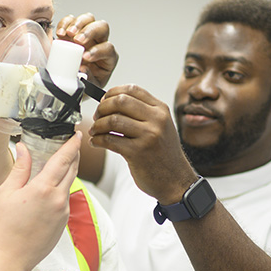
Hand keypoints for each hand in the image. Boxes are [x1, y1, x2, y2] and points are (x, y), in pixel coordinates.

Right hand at [0, 132, 81, 270]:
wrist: (11, 256)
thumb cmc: (5, 226)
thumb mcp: (7, 192)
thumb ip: (20, 168)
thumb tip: (25, 148)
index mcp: (44, 188)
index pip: (64, 159)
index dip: (72, 145)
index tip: (77, 135)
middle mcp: (58, 199)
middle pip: (72, 170)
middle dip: (74, 155)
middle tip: (72, 144)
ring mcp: (64, 212)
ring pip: (69, 185)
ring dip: (68, 172)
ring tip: (59, 164)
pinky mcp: (64, 222)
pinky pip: (65, 200)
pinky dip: (61, 190)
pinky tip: (50, 189)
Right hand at [56, 13, 117, 89]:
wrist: (67, 84)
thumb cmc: (83, 85)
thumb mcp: (88, 88)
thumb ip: (88, 80)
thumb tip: (83, 70)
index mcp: (108, 58)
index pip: (108, 49)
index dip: (98, 51)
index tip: (85, 57)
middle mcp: (99, 43)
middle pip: (102, 27)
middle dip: (89, 32)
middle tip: (78, 41)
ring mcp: (86, 35)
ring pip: (88, 19)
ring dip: (78, 24)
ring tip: (68, 34)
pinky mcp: (73, 31)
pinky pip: (71, 20)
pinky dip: (65, 23)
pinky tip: (60, 33)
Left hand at [89, 85, 197, 204]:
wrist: (176, 180)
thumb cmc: (164, 154)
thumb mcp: (161, 126)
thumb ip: (142, 113)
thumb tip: (112, 103)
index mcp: (161, 110)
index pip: (132, 89)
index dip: (112, 93)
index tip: (104, 101)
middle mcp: (156, 120)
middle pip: (120, 101)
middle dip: (102, 108)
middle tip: (97, 116)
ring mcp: (148, 136)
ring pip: (112, 120)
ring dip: (97, 125)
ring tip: (95, 131)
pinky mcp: (137, 152)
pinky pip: (109, 140)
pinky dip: (97, 140)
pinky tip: (96, 142)